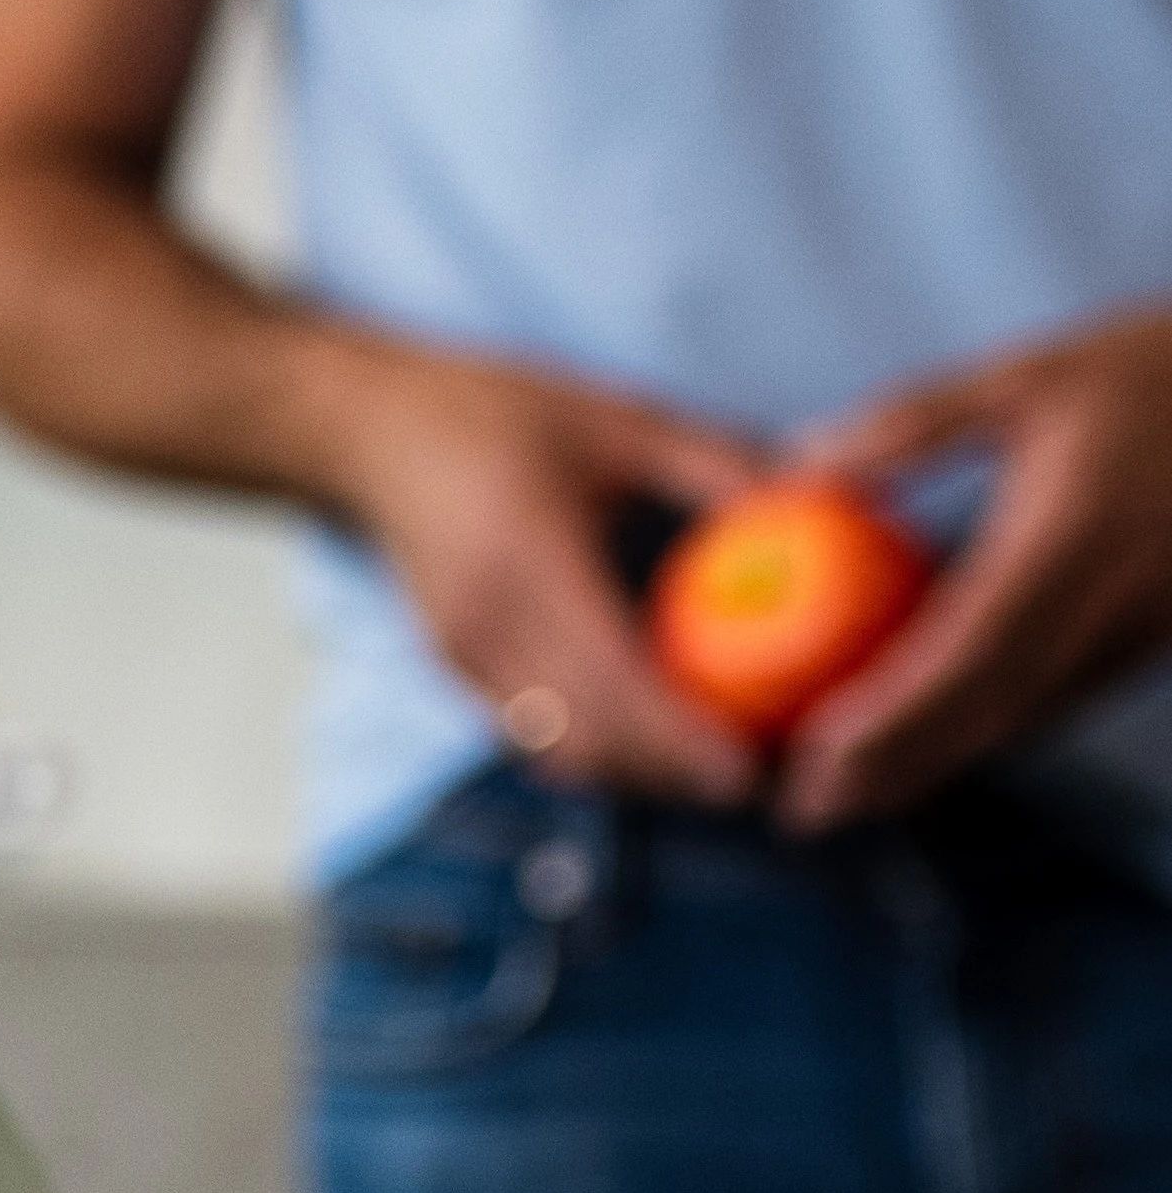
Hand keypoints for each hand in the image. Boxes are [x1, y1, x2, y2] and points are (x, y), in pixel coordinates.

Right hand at [309, 334, 774, 811]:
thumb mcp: (623, 419)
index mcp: (528, 569)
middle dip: (670, 778)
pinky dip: (595, 749)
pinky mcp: (454, 668)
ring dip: (633, 774)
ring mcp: (461, 658)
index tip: (752, 767)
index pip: (614, 686)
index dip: (682, 742)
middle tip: (758, 779)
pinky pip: (530, 733)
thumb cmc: (496, 413)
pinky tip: (649, 737)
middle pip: (585, 744)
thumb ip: (720, 463)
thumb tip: (827, 499)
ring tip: (711, 769)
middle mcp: (486, 632)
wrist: (365, 431)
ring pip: (556, 752)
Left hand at [783, 306, 1171, 829]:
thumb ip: (913, 423)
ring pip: (1035, 716)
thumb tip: (798, 462)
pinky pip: (1068, 696)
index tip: (814, 754)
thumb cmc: (1153, 367)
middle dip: (900, 769)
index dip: (894, 716)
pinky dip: (995, 728)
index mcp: (1075, 538)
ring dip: (943, 761)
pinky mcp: (1160, 635)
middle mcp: (1118, 600)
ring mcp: (1148, 627)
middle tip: (808, 810)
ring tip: (850, 795)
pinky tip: (930, 745)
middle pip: (997, 710)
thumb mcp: (1030, 375)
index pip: (971, 653)